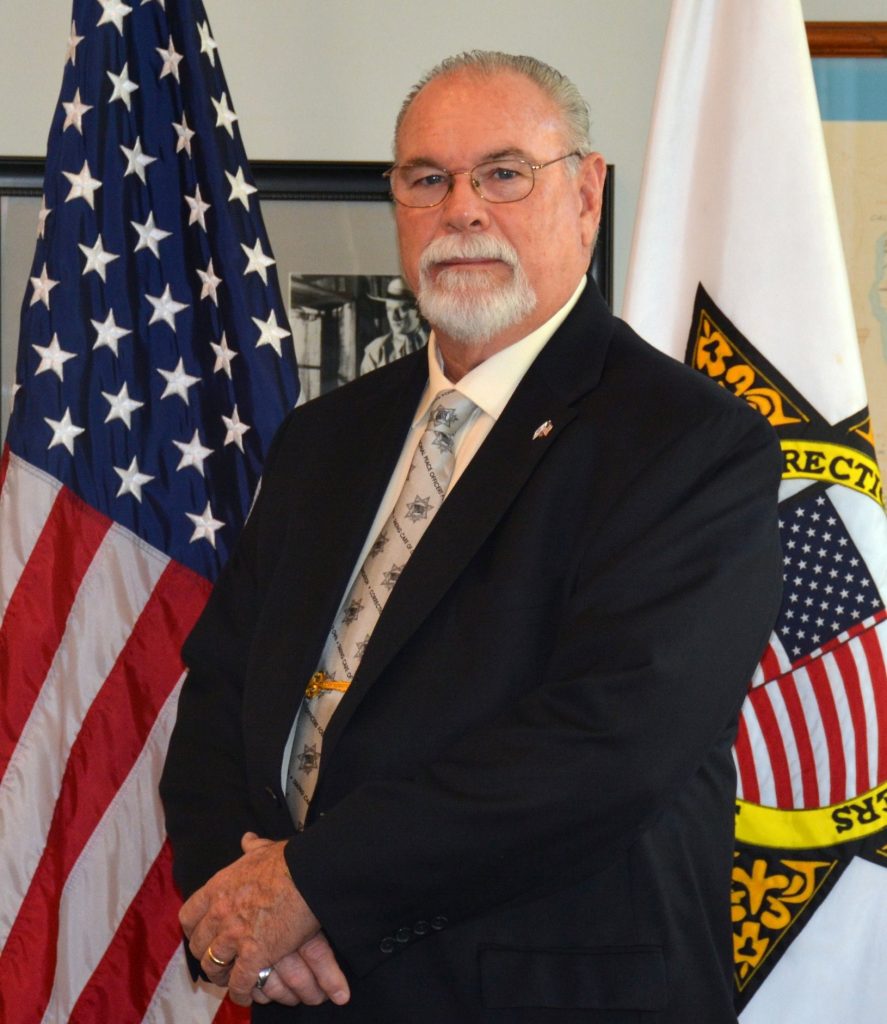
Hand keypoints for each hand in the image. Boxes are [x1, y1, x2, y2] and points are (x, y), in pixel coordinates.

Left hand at [180, 832, 343, 1004]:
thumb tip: (247, 840)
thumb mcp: (263, 850)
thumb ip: (251, 848)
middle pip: (199, 945)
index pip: (188, 917)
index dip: (195, 929)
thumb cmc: (289, 860)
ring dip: (221, 976)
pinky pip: (239, 982)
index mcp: (218, 888)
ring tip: (230, 979)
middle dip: (207, 954)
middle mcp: (220, 913)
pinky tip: (246, 994)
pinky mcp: (255, 953)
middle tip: (219, 959)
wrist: (309, 874)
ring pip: (214, 967)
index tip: (204, 934)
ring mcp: (235, 935)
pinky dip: (241, 991)